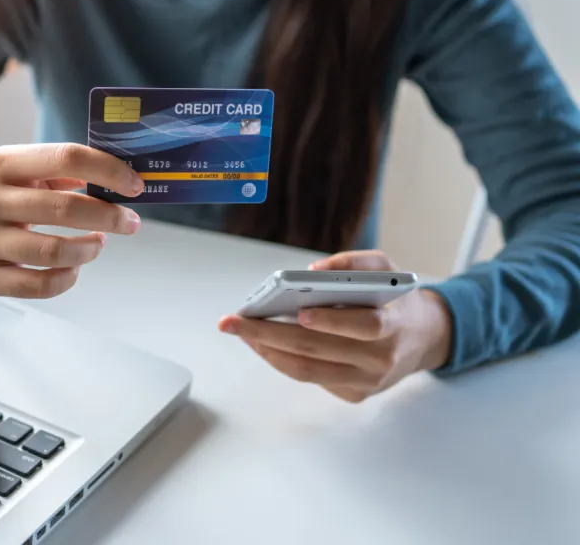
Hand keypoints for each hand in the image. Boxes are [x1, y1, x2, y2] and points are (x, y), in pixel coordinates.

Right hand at [0, 143, 143, 298]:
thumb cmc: (10, 197)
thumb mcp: (28, 172)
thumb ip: (69, 171)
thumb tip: (124, 181)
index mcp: (1, 163)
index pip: (66, 157)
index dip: (108, 170)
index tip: (135, 185)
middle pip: (64, 207)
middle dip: (109, 216)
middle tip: (130, 222)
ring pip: (52, 251)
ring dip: (89, 249)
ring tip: (98, 244)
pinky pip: (38, 285)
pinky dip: (67, 278)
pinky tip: (74, 267)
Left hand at [218, 251, 452, 402]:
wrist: (426, 338)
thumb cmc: (397, 300)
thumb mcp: (388, 269)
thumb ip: (355, 263)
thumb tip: (313, 271)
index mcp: (393, 325)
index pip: (364, 327)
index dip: (332, 321)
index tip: (301, 312)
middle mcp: (380, 360)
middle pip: (317, 351)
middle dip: (268, 335)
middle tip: (233, 322)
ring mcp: (366, 382)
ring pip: (307, 370)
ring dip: (267, 351)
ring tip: (241, 333)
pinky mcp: (354, 395)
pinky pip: (311, 378)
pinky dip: (282, 360)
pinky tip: (263, 343)